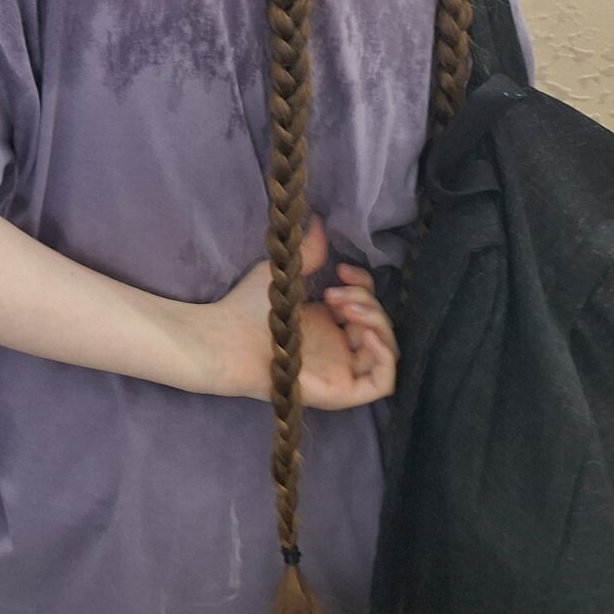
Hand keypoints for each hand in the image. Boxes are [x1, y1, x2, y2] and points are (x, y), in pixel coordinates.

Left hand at [206, 217, 397, 409]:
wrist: (227, 337)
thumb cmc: (248, 309)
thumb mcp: (287, 275)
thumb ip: (309, 254)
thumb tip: (320, 221)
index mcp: (328, 325)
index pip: (366, 306)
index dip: (364, 285)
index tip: (341, 269)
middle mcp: (339, 349)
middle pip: (379, 325)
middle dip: (366, 301)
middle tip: (333, 292)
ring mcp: (343, 371)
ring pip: (386, 351)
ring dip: (377, 323)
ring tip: (344, 306)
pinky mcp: (344, 392)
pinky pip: (383, 382)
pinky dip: (384, 356)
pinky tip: (365, 333)